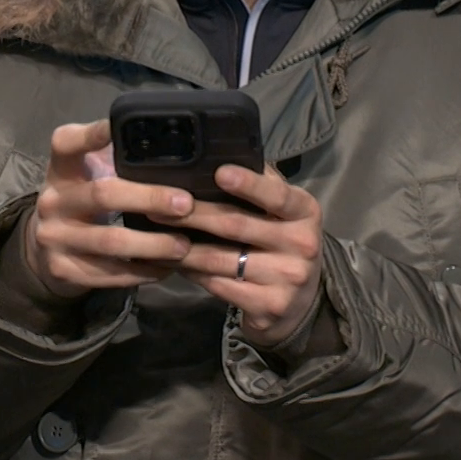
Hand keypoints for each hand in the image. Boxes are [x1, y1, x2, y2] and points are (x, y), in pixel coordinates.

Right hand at [20, 120, 195, 297]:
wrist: (46, 246)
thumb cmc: (83, 199)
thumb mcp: (89, 173)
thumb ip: (116, 157)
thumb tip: (170, 143)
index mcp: (62, 169)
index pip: (67, 143)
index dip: (92, 134)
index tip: (117, 127)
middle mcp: (52, 200)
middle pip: (103, 194)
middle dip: (149, 199)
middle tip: (186, 204)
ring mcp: (54, 237)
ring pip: (110, 242)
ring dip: (153, 244)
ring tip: (184, 245)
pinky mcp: (62, 269)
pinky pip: (109, 274)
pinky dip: (142, 272)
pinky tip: (166, 267)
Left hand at [175, 164, 324, 346]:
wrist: (300, 303)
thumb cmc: (283, 244)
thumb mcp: (286, 213)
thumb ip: (263, 185)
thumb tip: (225, 154)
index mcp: (305, 212)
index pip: (277, 195)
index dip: (248, 184)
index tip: (219, 172)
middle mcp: (301, 244)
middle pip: (237, 225)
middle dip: (193, 214)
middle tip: (158, 205)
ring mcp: (286, 278)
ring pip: (220, 259)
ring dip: (182, 248)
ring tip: (155, 236)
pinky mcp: (268, 306)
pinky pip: (218, 285)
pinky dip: (191, 273)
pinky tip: (172, 263)